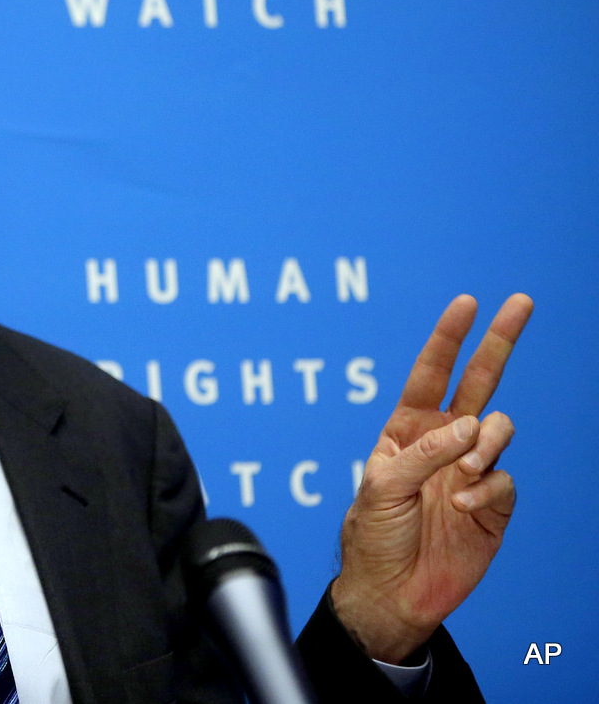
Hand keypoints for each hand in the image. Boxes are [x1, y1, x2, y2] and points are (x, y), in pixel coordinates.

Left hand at [331, 293, 531, 662]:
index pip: (430, 374)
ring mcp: (470, 469)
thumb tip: (469, 425)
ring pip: (498, 428)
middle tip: (520, 302)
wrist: (393, 592)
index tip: (466, 303)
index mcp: (406, 430)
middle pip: (478, 382)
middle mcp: (442, 443)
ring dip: (485, 443)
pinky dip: (487, 488)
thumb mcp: (381, 487)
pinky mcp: (493, 502)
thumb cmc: (373, 537)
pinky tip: (463, 507)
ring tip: (463, 473)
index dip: (448, 338)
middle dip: (498, 342)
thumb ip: (424, 452)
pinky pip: (505, 478)